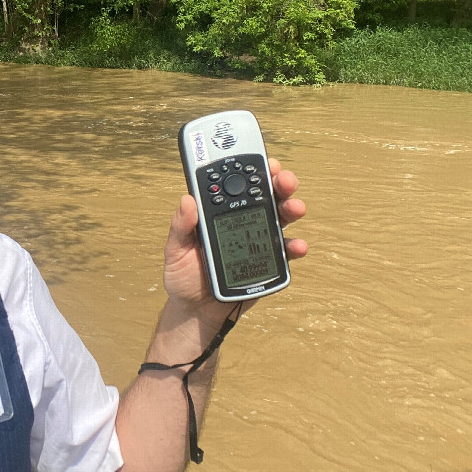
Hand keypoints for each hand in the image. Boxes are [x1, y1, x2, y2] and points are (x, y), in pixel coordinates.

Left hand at [163, 157, 307, 306]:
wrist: (197, 310)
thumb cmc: (184, 277)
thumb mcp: (175, 250)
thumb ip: (180, 227)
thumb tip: (186, 200)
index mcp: (220, 212)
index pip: (238, 183)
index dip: (251, 168)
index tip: (260, 160)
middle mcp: (243, 220)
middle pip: (267, 194)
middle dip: (279, 181)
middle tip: (284, 179)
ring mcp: (259, 239)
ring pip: (281, 217)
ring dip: (292, 207)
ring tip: (295, 208)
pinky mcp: (269, 262)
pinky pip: (286, 251)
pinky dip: (295, 246)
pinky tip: (297, 246)